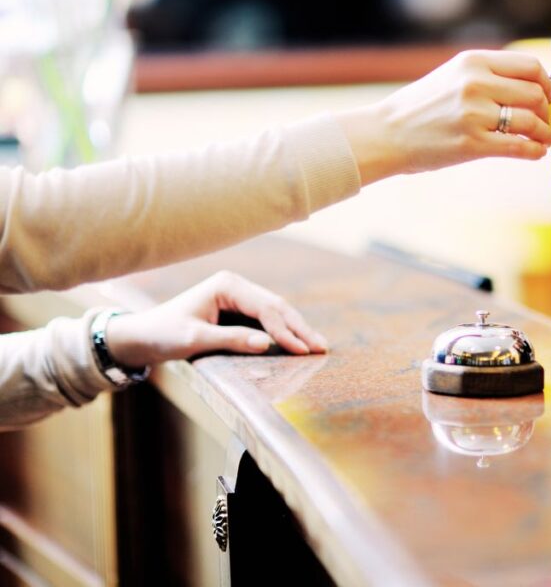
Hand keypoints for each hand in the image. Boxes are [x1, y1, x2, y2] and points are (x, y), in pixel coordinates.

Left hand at [104, 271, 327, 367]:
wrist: (142, 337)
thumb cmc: (164, 334)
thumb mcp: (194, 340)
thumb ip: (231, 340)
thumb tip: (267, 344)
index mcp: (227, 285)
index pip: (266, 308)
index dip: (286, 331)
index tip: (302, 350)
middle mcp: (237, 286)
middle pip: (277, 306)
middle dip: (300, 328)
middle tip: (322, 347)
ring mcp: (239, 296)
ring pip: (277, 312)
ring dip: (296, 329)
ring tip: (318, 346)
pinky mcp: (239, 310)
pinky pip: (268, 319)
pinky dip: (285, 331)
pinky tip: (299, 342)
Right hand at [341, 50, 550, 183]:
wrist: (385, 134)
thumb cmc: (421, 107)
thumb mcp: (452, 76)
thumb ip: (487, 75)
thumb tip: (530, 85)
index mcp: (472, 62)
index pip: (529, 66)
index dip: (546, 83)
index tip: (547, 96)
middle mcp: (474, 84)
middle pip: (535, 93)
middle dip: (547, 109)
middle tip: (547, 121)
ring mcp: (474, 114)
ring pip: (531, 120)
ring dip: (544, 132)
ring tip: (544, 139)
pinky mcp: (472, 144)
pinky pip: (519, 146)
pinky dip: (534, 150)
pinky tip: (535, 152)